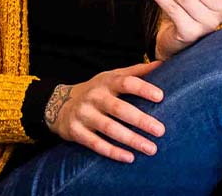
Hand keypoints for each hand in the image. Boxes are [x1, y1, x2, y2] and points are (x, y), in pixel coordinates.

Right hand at [44, 61, 164, 162]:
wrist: (59, 105)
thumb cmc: (96, 92)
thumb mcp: (111, 77)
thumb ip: (135, 72)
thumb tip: (162, 64)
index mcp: (106, 82)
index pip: (125, 82)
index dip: (142, 88)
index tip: (160, 96)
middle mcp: (94, 97)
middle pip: (119, 108)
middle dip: (141, 120)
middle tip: (161, 131)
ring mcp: (84, 114)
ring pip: (109, 129)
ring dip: (131, 139)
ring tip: (151, 149)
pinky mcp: (76, 131)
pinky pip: (96, 144)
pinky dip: (113, 152)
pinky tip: (129, 157)